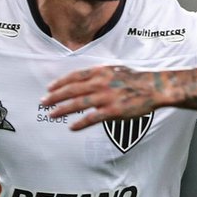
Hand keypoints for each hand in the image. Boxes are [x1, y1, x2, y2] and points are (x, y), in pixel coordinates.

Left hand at [42, 65, 168, 129]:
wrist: (153, 88)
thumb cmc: (135, 79)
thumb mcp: (114, 69)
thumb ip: (98, 73)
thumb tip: (82, 78)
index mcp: (100, 71)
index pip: (74, 76)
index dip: (60, 83)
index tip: (49, 88)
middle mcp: (100, 83)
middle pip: (72, 90)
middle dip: (55, 96)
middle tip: (43, 102)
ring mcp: (106, 97)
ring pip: (78, 104)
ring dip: (62, 109)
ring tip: (52, 114)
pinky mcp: (113, 111)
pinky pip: (92, 118)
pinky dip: (80, 123)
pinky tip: (71, 127)